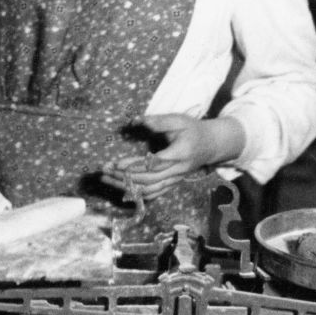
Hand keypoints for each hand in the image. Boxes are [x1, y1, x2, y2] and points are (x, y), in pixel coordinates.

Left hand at [101, 114, 245, 200]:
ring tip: (107, 179)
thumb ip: (158, 121)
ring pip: (148, 190)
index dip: (134, 165)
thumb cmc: (193, 130)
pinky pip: (153, 194)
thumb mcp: (178, 120)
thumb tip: (135, 120)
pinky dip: (137, 194)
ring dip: (126, 186)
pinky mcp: (172, 184)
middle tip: (104, 170)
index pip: (153, 164)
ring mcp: (175, 180)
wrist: (211, 145)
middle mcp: (177, 171)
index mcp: (179, 154)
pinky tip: (122, 189)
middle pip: (147, 179)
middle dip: (124, 176)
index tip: (116, 163)